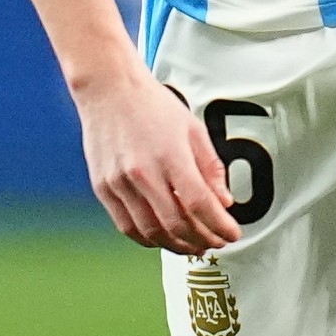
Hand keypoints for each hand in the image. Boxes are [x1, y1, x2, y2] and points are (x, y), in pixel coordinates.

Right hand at [76, 72, 238, 253]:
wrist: (108, 89)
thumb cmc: (153, 106)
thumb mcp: (193, 129)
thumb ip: (210, 168)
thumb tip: (223, 203)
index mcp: (170, 156)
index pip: (200, 204)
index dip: (220, 226)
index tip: (232, 235)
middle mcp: (142, 173)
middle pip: (176, 224)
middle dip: (202, 241)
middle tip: (216, 243)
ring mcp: (119, 183)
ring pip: (151, 232)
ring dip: (176, 246)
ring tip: (193, 245)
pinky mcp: (103, 188)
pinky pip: (127, 226)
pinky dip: (149, 239)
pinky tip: (164, 237)